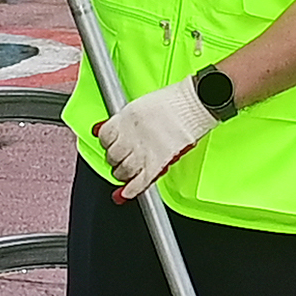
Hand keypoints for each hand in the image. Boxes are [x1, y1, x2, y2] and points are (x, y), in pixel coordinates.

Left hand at [100, 82, 216, 194]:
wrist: (193, 104)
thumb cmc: (173, 102)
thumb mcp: (140, 105)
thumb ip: (123, 119)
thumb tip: (101, 129)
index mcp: (125, 119)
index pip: (104, 137)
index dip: (105, 143)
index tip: (109, 144)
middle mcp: (130, 136)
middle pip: (112, 155)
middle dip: (113, 159)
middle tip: (118, 160)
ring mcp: (143, 152)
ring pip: (123, 170)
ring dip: (122, 174)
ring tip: (125, 172)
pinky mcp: (157, 163)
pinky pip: (140, 182)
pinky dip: (132, 190)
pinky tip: (127, 193)